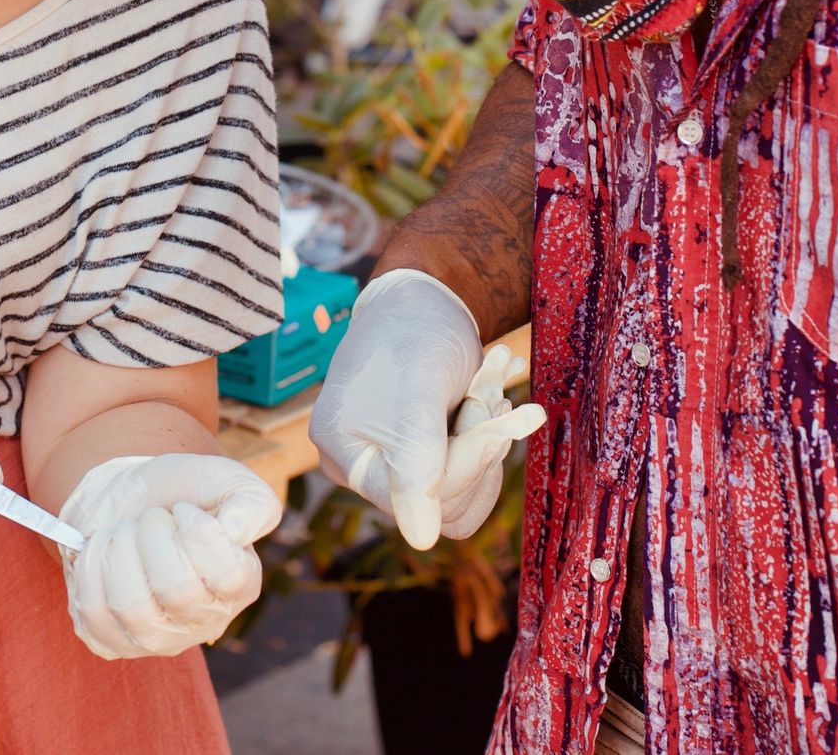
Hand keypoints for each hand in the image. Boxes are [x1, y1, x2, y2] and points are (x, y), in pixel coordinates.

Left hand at [59, 453, 282, 659]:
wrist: (127, 498)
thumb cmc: (180, 491)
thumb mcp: (224, 479)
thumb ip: (250, 501)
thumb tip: (235, 533)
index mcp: (240, 584)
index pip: (229, 576)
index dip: (199, 532)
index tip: (184, 509)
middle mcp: (203, 622)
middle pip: (176, 589)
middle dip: (152, 533)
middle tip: (150, 517)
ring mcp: (157, 639)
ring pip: (131, 605)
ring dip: (119, 548)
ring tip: (124, 532)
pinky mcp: (113, 641)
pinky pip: (93, 614)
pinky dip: (91, 568)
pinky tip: (102, 551)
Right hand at [309, 269, 543, 548]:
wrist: (425, 298)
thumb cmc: (413, 331)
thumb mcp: (417, 390)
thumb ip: (415, 459)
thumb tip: (422, 540)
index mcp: (343, 452)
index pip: (412, 501)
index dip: (461, 466)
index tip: (494, 419)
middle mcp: (363, 466)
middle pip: (440, 504)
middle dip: (478, 451)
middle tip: (494, 397)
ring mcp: (394, 463)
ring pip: (460, 495)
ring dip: (489, 443)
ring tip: (490, 390)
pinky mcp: (422, 456)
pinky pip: (468, 478)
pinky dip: (490, 442)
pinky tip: (490, 400)